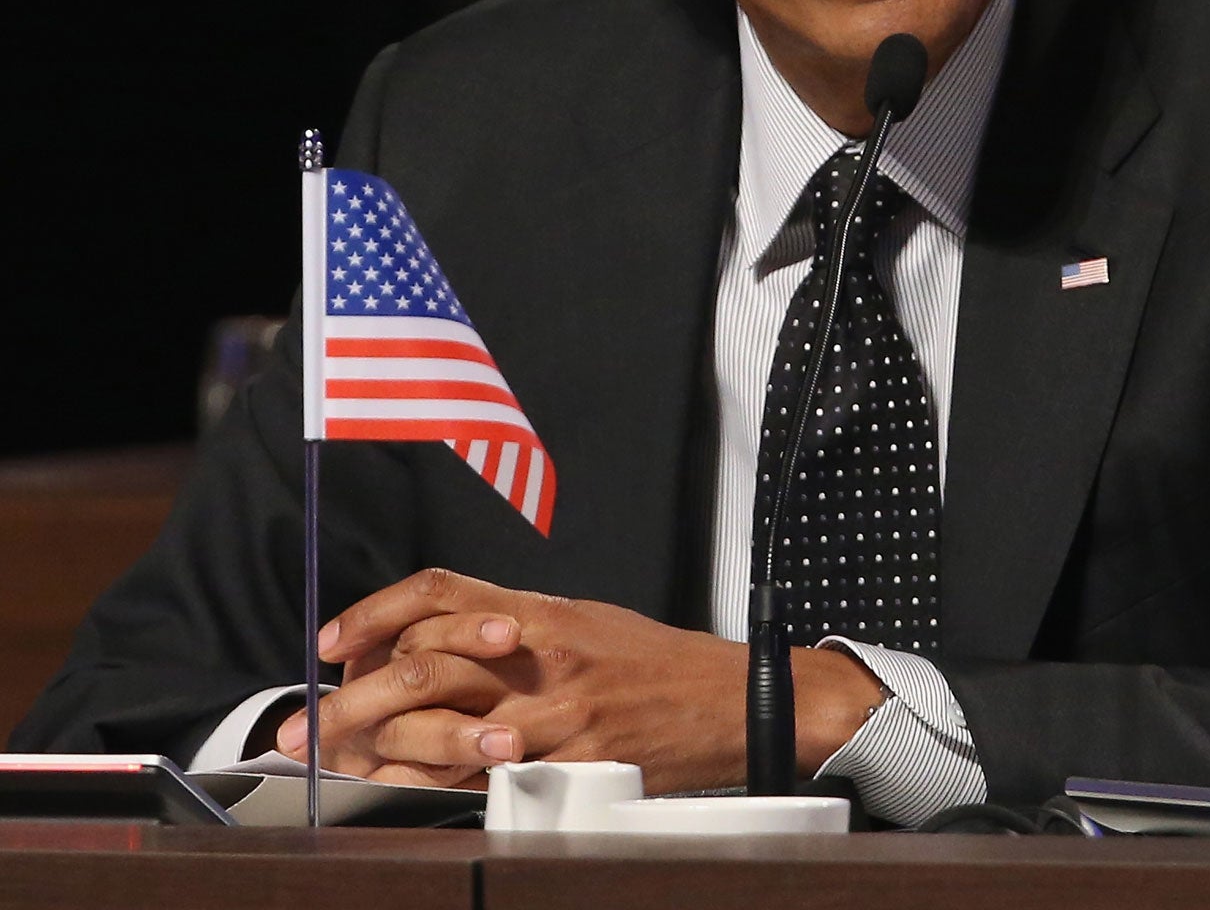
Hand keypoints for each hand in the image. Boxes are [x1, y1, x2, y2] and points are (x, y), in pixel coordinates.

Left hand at [273, 567, 885, 791]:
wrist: (732, 700)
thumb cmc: (655, 662)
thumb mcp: (584, 619)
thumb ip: (513, 624)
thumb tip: (435, 637)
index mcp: (543, 610)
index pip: (440, 594)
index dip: (374, 614)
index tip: (329, 641)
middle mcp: (542, 655)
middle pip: (424, 663)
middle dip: (348, 699)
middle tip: (300, 728)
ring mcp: (556, 715)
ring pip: (443, 728)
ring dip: (376, 751)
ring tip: (334, 769)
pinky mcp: (572, 766)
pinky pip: (486, 780)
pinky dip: (434, 787)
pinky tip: (400, 793)